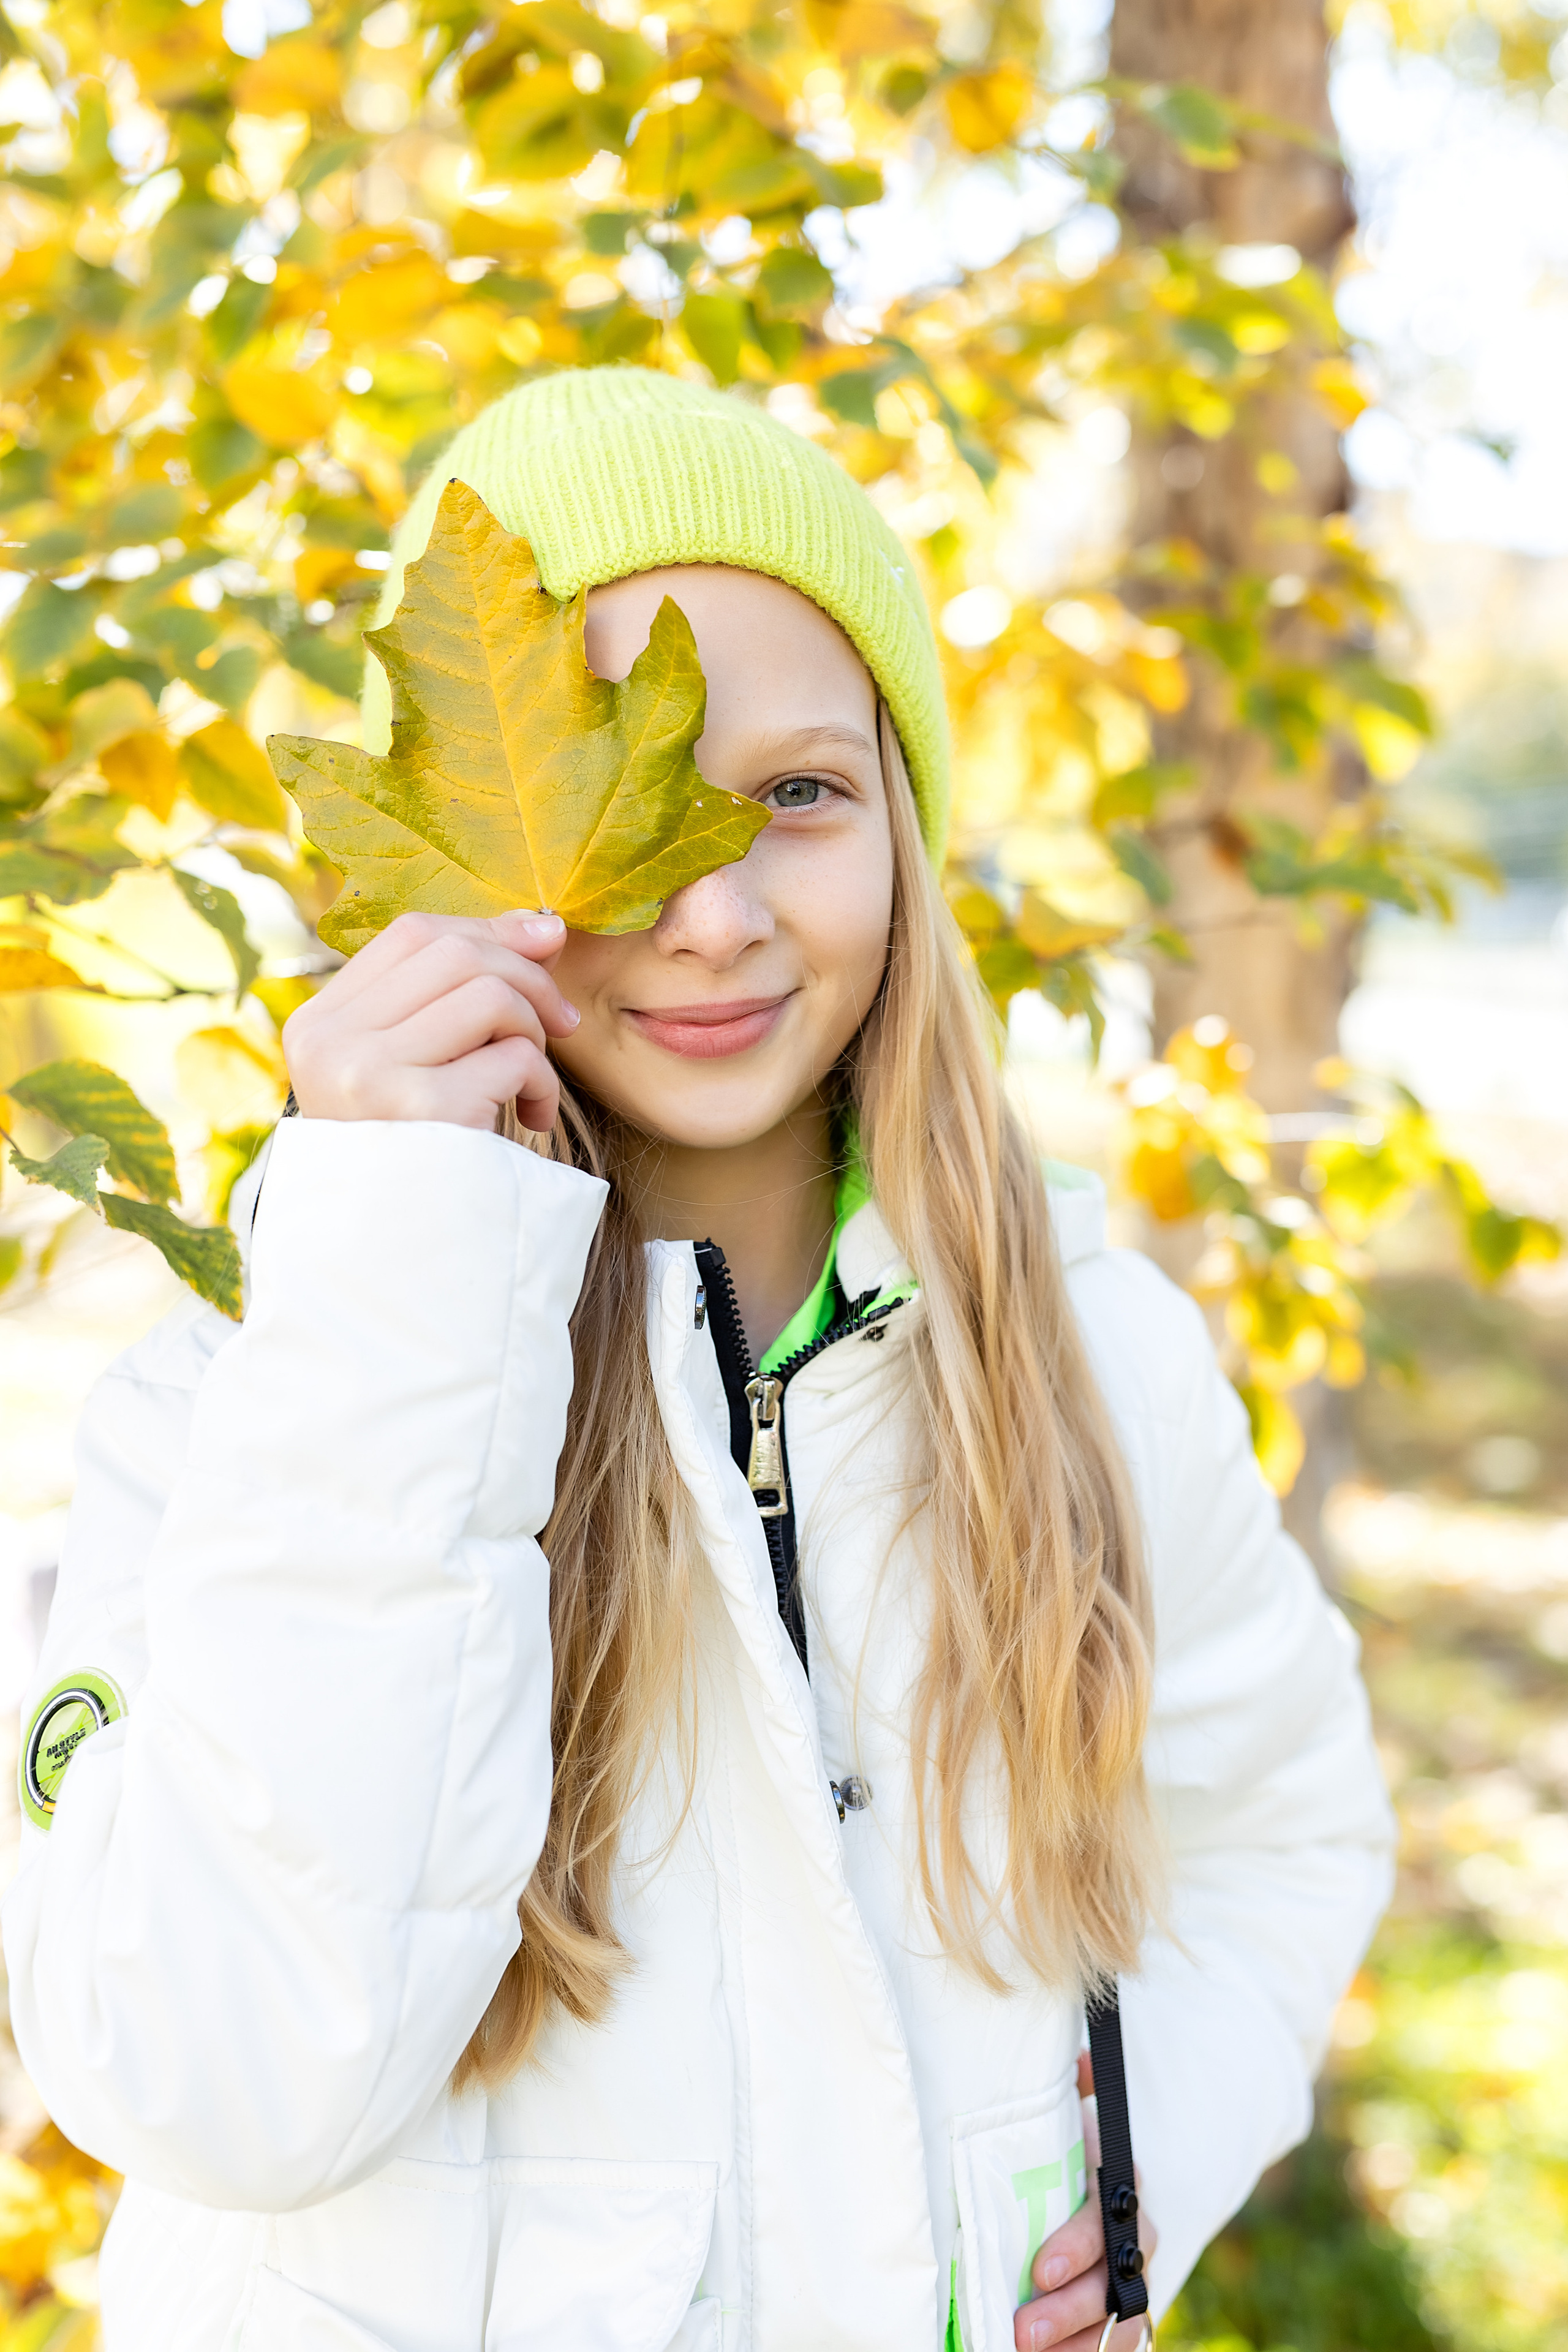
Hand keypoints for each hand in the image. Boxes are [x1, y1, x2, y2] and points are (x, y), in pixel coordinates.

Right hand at [284, 910, 579, 1133]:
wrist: (399, 1262)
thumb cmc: (418, 1156)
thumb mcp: (414, 1068)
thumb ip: (456, 995)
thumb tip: (545, 922)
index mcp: (316, 1024)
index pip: (411, 935)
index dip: (488, 930)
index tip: (544, 947)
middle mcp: (330, 1043)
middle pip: (455, 953)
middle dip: (527, 978)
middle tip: (562, 1023)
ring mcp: (369, 1076)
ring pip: (490, 996)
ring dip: (534, 1036)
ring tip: (533, 1083)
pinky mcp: (422, 1111)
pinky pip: (513, 1057)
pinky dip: (540, 1083)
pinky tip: (531, 1118)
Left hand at [1012, 2058, 1156, 2351]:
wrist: (1085, 2192)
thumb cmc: (1064, 2149)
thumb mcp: (1065, 2115)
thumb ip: (1071, 2087)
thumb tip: (1081, 2057)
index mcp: (1118, 2189)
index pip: (1105, 2221)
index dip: (1077, 2246)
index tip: (1039, 2268)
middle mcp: (1133, 2240)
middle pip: (1113, 2283)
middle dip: (1069, 2312)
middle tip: (1021, 2331)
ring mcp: (1131, 2281)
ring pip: (1119, 2324)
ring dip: (1076, 2344)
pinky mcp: (1122, 2317)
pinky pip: (1118, 2346)